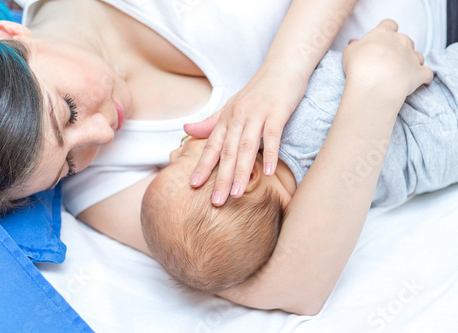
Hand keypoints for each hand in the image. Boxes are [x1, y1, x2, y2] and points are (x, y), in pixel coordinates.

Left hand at [184, 66, 305, 205]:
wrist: (282, 67)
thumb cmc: (257, 91)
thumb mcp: (231, 106)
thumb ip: (210, 122)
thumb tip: (186, 131)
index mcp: (227, 118)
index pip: (212, 146)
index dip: (203, 166)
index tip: (194, 185)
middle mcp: (238, 116)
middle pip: (228, 151)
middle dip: (221, 178)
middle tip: (216, 201)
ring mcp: (258, 114)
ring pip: (247, 147)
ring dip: (241, 172)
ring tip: (236, 194)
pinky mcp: (277, 112)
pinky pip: (272, 136)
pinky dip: (271, 154)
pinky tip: (267, 173)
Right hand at [342, 20, 433, 102]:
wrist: (372, 86)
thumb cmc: (358, 68)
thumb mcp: (349, 52)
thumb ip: (355, 46)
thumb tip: (357, 44)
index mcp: (384, 33)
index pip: (389, 25)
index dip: (386, 32)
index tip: (381, 41)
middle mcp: (402, 41)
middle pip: (405, 40)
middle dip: (399, 49)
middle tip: (388, 61)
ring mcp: (412, 57)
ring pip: (418, 55)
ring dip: (412, 62)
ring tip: (401, 73)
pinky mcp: (419, 73)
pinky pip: (427, 74)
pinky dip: (424, 77)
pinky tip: (420, 82)